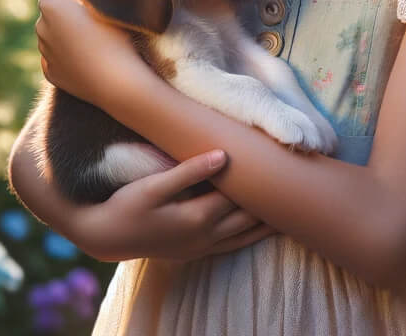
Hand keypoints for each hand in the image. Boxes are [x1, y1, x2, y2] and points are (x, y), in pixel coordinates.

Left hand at [36, 0, 146, 111]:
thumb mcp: (105, 1)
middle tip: (99, 1)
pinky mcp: (51, 71)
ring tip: (98, 30)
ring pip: (54, 24)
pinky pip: (58, 49)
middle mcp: (41, 25)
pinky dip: (71, 45)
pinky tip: (92, 53)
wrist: (118, 85)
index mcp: (51, 4)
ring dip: (70, 21)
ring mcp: (44, 50)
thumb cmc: (116, 39)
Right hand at [73, 150, 276, 261]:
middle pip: (249, 217)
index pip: (241, 196)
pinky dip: (252, 237)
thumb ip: (189, 170)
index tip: (283, 163)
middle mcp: (205, 235)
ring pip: (245, 236)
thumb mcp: (153, 185)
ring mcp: (201, 246)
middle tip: (299, 184)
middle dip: (272, 203)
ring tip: (293, 209)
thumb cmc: (128, 205)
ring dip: (268, 223)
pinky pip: (233, 246)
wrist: (106, 236)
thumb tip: (223, 156)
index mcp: (198, 217)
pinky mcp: (196, 251)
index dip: (262, 180)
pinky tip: (262, 230)